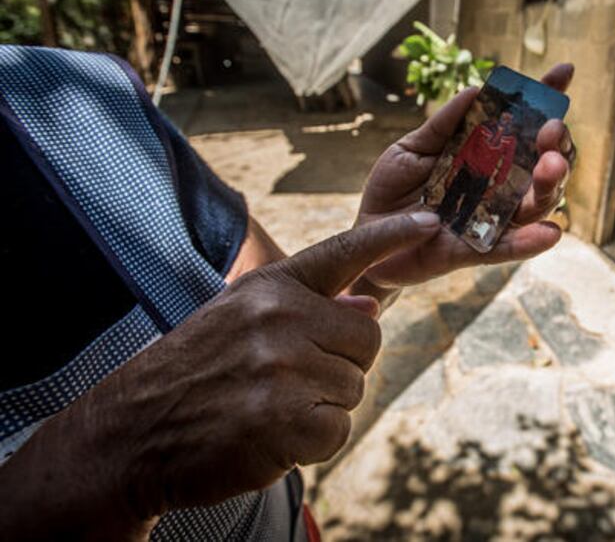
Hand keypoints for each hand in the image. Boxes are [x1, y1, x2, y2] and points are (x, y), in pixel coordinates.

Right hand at [0, 212, 440, 538]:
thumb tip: (372, 308)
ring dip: (321, 408)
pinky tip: (268, 437)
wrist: (130, 432)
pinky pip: (336, 430)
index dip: (391, 237)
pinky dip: (310, 443)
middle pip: (368, 341)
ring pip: (354, 388)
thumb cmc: (195, 372)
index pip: (343, 253)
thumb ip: (309, 308)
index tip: (433, 222)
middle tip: (287, 381)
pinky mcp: (280, 420)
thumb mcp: (241, 319)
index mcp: (270, 286)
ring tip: (267, 407)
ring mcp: (279, 367)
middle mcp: (277, 317)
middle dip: (341, 366)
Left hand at [353, 63, 574, 290]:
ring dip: (549, 186)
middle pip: (544, 165)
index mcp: (488, 155)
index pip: (526, 124)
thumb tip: (476, 90)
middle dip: (556, 145)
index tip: (563, 71)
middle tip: (552, 128)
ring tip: (551, 167)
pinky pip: (507, 248)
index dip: (547, 98)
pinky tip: (551, 232)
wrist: (367, 236)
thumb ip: (443, 124)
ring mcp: (491, 219)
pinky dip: (530, 242)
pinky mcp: (474, 251)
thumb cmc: (394, 190)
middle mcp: (499, 186)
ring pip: (535, 205)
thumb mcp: (411, 148)